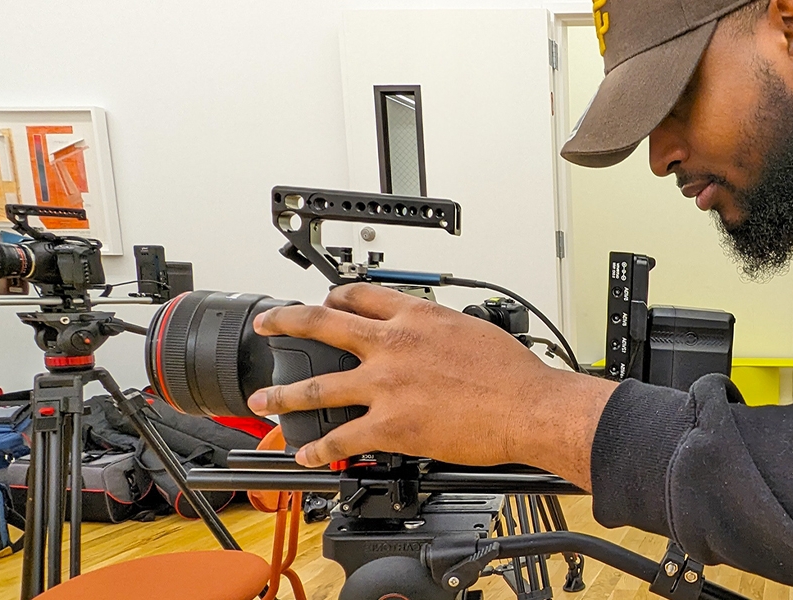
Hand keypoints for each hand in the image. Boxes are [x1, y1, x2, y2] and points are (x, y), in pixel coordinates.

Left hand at [245, 283, 616, 488]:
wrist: (528, 407)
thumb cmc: (513, 373)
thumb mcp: (472, 329)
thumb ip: (439, 329)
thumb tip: (431, 337)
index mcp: (415, 316)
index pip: (359, 296)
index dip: (335, 297)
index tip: (326, 301)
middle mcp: (392, 344)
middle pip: (321, 324)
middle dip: (286, 322)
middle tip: (269, 325)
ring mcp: (386, 385)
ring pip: (317, 386)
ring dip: (283, 394)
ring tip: (264, 400)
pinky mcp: (390, 425)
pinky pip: (341, 438)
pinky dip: (318, 448)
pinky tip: (306, 453)